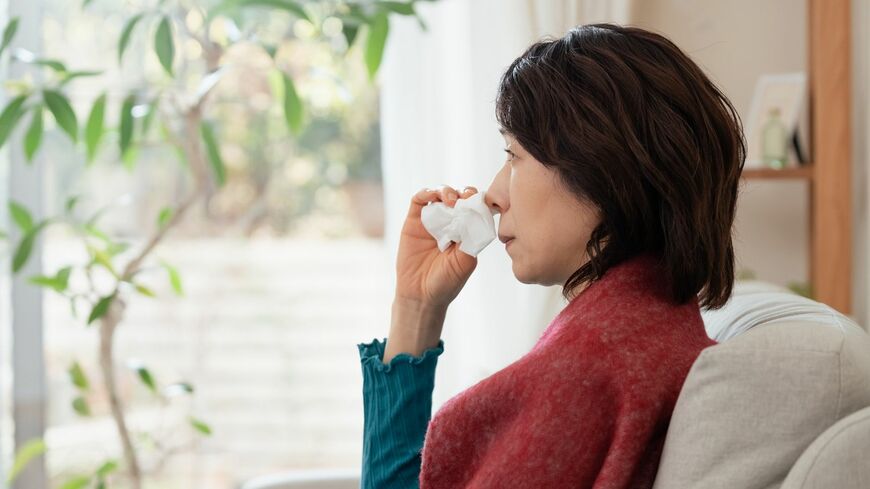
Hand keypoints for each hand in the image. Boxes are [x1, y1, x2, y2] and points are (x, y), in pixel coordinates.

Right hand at [395, 185, 479, 307]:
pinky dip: (426, 193)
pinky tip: (433, 196)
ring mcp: (431, 220)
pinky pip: (419, 199)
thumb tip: (475, 215)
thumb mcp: (466, 261)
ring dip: (447, 191)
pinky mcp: (413, 220)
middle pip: (458, 196)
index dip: (477, 201)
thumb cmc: (446, 282)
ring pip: (439, 194)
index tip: (480, 202)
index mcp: (466, 231)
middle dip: (464, 193)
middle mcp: (449, 223)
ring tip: (451, 200)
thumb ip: (471, 238)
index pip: (474, 208)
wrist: (421, 296)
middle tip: (467, 198)